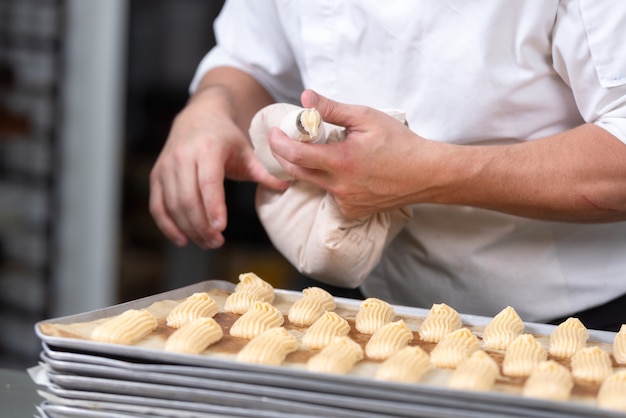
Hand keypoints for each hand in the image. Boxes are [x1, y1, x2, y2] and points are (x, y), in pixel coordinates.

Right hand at [149, 87, 287, 248]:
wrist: (200, 116)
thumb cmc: (226, 138)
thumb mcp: (247, 151)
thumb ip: (264, 171)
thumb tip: (285, 186)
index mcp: (208, 149)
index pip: (208, 182)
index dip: (213, 207)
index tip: (221, 229)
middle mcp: (183, 156)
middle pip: (188, 198)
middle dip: (201, 225)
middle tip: (217, 243)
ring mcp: (166, 166)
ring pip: (172, 205)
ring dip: (188, 229)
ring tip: (207, 242)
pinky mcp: (156, 175)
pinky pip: (157, 205)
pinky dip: (167, 226)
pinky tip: (183, 240)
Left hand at [268, 90, 427, 217]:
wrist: (426, 174)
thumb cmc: (400, 142)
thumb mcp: (366, 117)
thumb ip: (332, 109)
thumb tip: (305, 98)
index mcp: (342, 162)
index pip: (296, 155)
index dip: (278, 143)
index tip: (274, 132)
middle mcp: (340, 187)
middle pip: (297, 173)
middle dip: (286, 155)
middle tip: (286, 139)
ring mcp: (346, 202)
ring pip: (315, 184)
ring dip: (311, 167)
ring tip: (325, 150)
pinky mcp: (352, 211)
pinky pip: (331, 195)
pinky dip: (331, 180)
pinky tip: (347, 170)